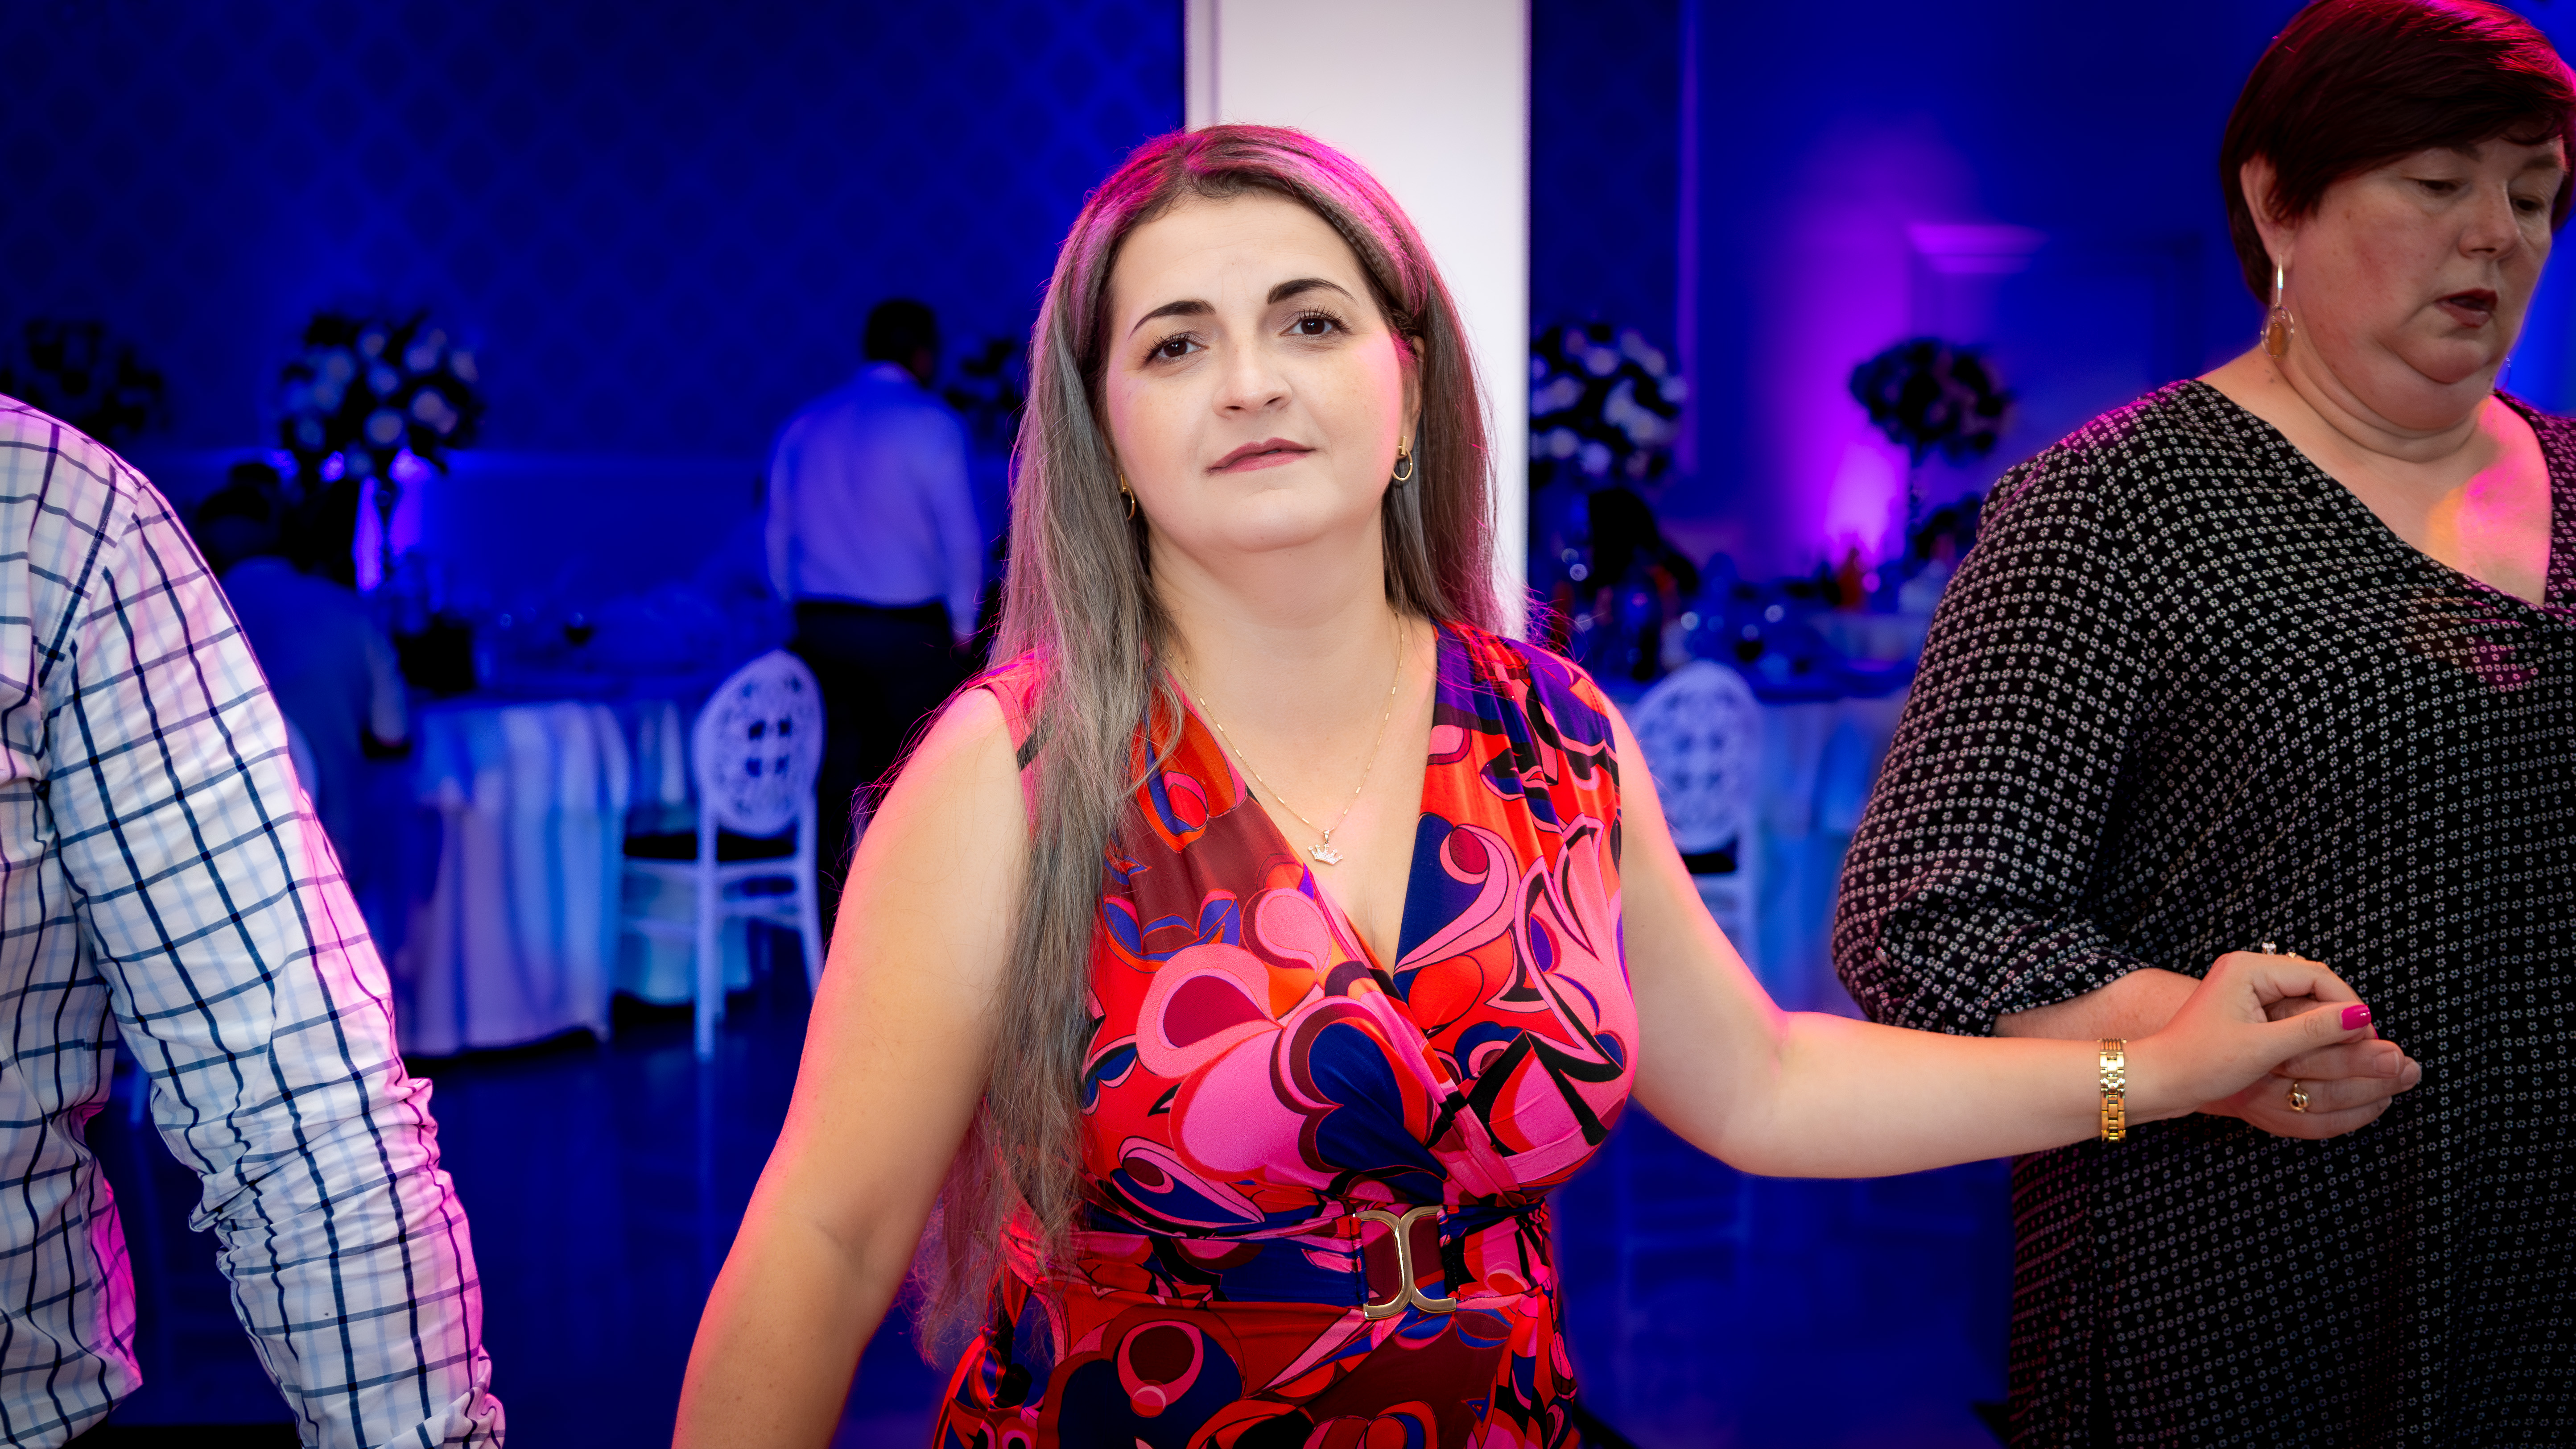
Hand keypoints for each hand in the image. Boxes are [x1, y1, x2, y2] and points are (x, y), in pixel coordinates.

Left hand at [2130, 951, 2394, 1130]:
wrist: (2157, 1080)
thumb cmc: (2201, 1063)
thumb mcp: (2264, 1048)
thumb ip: (2315, 1030)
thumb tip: (2363, 1017)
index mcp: (2248, 968)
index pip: (2318, 976)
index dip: (2348, 1005)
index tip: (2368, 1036)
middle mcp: (2246, 970)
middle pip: (2312, 984)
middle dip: (2339, 1014)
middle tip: (2364, 1047)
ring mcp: (2244, 989)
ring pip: (2301, 1000)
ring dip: (2324, 1024)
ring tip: (2346, 1053)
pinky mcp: (2243, 1009)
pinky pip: (2286, 1013)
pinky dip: (2305, 1031)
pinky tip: (2319, 1053)